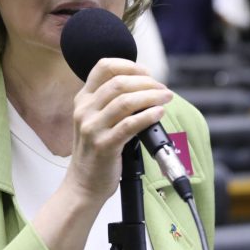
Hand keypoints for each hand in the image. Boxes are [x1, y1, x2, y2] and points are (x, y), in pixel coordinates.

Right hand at [67, 58, 172, 201]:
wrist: (83, 184)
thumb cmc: (95, 153)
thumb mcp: (95, 120)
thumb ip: (112, 103)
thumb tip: (145, 87)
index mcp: (83, 100)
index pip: (103, 67)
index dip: (129, 65)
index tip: (147, 72)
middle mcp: (85, 110)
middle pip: (119, 82)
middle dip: (146, 82)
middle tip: (162, 88)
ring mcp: (92, 128)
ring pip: (126, 101)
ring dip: (151, 96)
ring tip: (166, 98)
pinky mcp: (103, 145)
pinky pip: (130, 124)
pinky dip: (148, 115)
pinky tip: (158, 113)